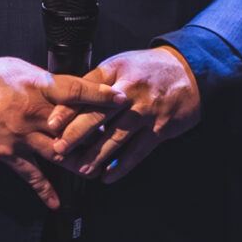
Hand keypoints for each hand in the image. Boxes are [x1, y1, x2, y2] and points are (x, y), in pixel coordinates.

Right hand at [0, 56, 118, 207]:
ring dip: (80, 164)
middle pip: (73, 127)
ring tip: (98, 170)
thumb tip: (71, 86)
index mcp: (38, 88)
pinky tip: (57, 203)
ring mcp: (22, 136)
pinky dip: (44, 191)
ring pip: (60, 154)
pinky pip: (31, 175)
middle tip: (119, 138)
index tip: (122, 99)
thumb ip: (48, 81)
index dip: (101, 95)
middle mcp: (34, 114)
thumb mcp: (21, 69)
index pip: (76, 91)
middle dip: (97, 134)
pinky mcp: (9, 153)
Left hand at [50, 46, 200, 182]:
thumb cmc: (147, 70)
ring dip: (97, 155)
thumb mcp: (120, 65)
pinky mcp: (160, 129)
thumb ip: (96, 83)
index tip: (51, 124)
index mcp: (116, 73)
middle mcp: (130, 91)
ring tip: (81, 168)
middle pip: (100, 114)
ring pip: (117, 136)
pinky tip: (108, 175)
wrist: (189, 73)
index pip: (86, 91)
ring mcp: (146, 111)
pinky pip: (138, 151)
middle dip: (77, 134)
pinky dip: (122, 165)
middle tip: (59, 149)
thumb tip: (67, 101)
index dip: (68, 109)